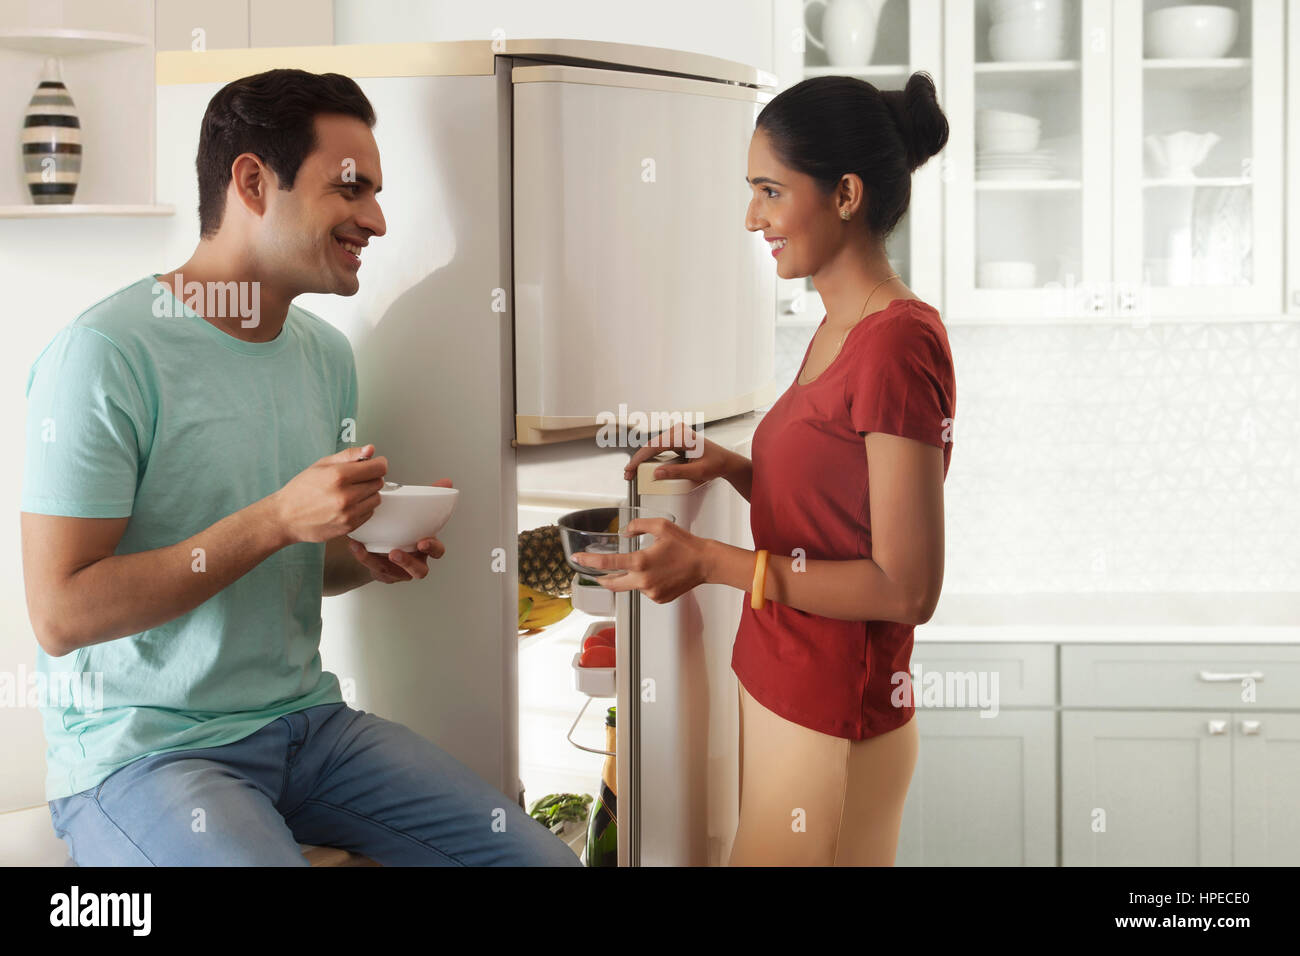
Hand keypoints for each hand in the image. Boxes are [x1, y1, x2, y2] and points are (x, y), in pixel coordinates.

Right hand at [273, 444, 386, 544]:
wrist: (286, 517)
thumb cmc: (301, 490)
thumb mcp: (322, 465)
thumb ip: (349, 455)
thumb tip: (370, 449)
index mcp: (338, 476)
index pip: (378, 468)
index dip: (379, 463)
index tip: (376, 463)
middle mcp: (345, 496)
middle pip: (378, 482)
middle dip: (371, 477)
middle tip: (356, 478)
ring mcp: (348, 513)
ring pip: (377, 498)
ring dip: (369, 493)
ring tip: (350, 492)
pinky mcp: (349, 526)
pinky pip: (369, 513)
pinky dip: (363, 507)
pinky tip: (348, 504)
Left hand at [343, 478, 451, 583]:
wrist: (387, 540)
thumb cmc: (405, 527)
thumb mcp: (417, 513)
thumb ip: (431, 498)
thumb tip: (447, 482)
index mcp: (425, 546)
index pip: (436, 551)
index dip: (432, 548)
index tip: (423, 541)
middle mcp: (415, 560)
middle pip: (419, 570)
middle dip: (408, 563)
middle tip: (395, 553)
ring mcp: (398, 570)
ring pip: (393, 573)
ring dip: (380, 562)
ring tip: (369, 549)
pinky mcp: (382, 573)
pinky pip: (374, 569)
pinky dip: (364, 558)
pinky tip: (357, 546)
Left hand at [572, 518, 711, 603]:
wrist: (705, 563)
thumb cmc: (686, 545)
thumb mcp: (661, 526)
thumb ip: (638, 525)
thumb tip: (625, 532)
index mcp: (641, 561)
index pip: (607, 563)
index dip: (589, 561)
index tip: (577, 559)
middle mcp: (643, 580)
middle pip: (612, 583)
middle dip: (601, 578)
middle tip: (596, 573)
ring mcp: (651, 592)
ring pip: (630, 586)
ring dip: (630, 577)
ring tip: (647, 565)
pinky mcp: (658, 598)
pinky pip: (644, 591)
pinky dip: (645, 582)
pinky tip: (659, 574)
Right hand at [623, 423, 737, 483]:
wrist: (725, 461)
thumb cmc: (716, 464)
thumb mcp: (697, 472)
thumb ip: (677, 472)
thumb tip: (657, 473)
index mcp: (683, 435)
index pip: (655, 446)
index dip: (639, 458)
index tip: (630, 469)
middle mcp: (678, 431)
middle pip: (651, 445)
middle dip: (638, 460)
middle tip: (628, 475)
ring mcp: (677, 433)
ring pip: (653, 446)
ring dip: (642, 459)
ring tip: (633, 472)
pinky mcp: (676, 439)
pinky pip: (659, 447)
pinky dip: (650, 457)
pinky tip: (642, 465)